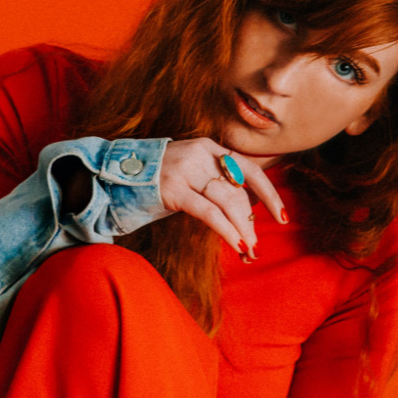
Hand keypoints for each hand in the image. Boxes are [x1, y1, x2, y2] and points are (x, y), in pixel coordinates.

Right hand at [159, 138, 287, 260]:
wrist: (115, 175)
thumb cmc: (158, 180)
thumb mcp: (191, 172)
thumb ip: (217, 182)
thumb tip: (250, 209)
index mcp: (208, 147)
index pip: (250, 169)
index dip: (269, 194)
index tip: (282, 216)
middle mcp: (200, 154)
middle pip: (238, 191)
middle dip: (250, 221)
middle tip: (256, 245)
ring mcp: (186, 170)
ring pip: (228, 202)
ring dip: (242, 229)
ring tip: (249, 250)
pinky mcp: (174, 189)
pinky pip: (209, 213)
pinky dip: (227, 230)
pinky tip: (237, 244)